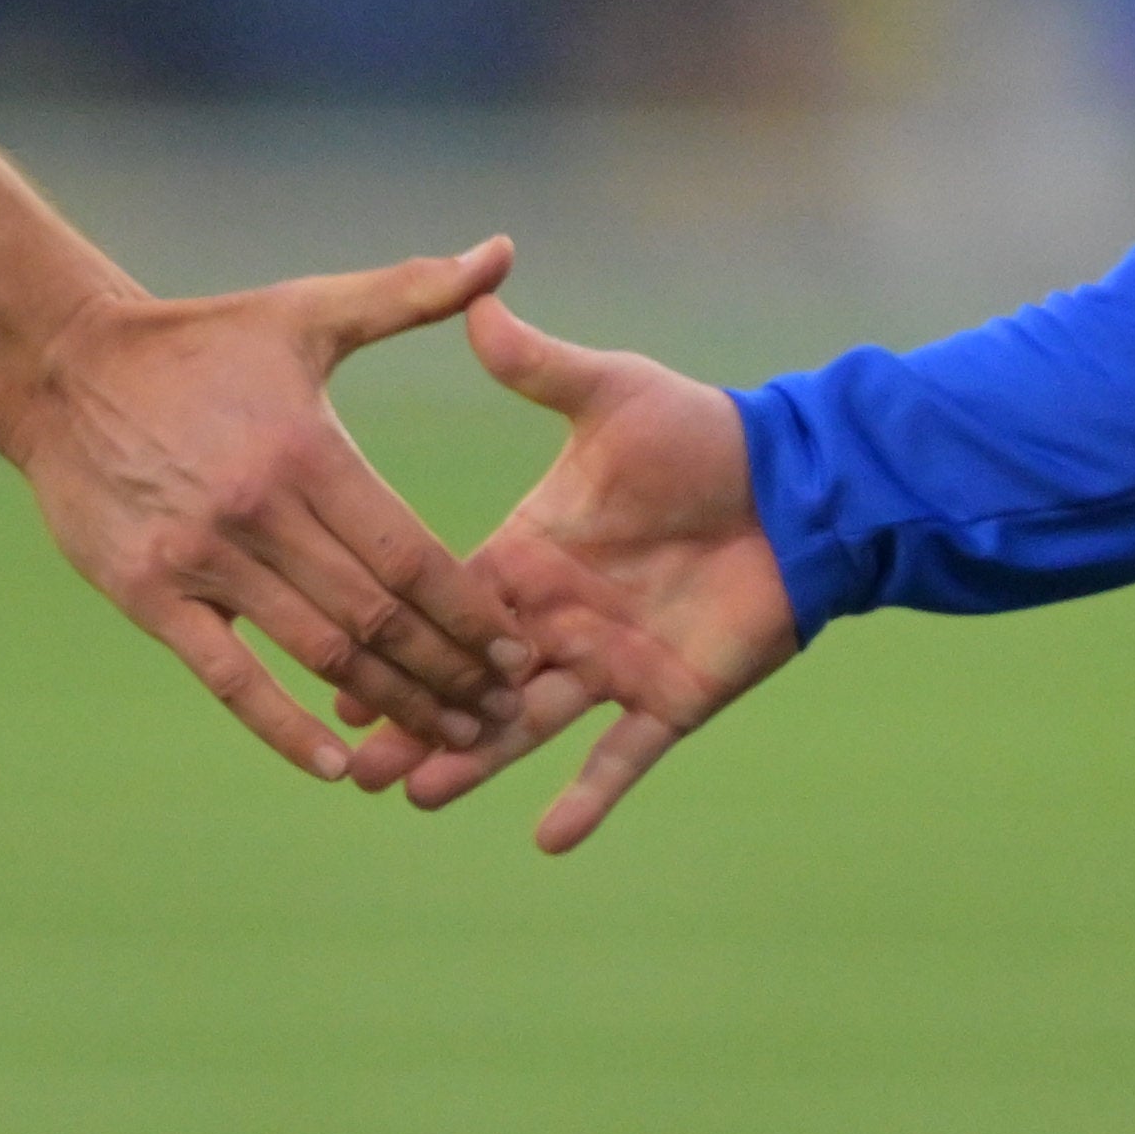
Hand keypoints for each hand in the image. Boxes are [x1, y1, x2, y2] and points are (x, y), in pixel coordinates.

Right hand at [0, 241, 548, 787]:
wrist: (64, 370)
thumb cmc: (202, 343)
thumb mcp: (307, 312)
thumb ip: (412, 294)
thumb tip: (503, 252)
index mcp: (309, 452)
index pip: (412, 553)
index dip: (471, 613)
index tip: (517, 652)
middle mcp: (261, 514)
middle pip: (378, 616)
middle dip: (449, 673)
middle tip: (502, 714)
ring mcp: (202, 561)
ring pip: (318, 653)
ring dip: (389, 705)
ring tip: (447, 743)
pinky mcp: (149, 596)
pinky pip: (227, 679)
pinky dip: (282, 726)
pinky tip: (332, 765)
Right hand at [406, 296, 791, 851]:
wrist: (801, 486)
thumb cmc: (703, 434)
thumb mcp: (611, 396)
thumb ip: (540, 368)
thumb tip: (479, 295)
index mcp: (528, 554)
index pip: (442, 602)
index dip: (394, 636)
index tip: (333, 668)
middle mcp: (555, 621)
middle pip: (466, 680)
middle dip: (411, 720)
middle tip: (353, 762)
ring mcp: (608, 666)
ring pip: (524, 728)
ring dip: (473, 762)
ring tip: (413, 795)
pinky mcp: (667, 700)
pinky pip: (621, 758)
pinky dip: (590, 797)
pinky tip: (548, 838)